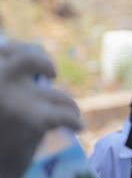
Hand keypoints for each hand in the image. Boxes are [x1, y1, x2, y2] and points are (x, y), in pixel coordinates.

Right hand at [0, 42, 80, 177]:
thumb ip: (7, 89)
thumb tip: (34, 78)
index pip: (4, 50)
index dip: (18, 51)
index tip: (21, 59)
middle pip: (30, 57)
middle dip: (43, 61)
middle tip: (52, 73)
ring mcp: (17, 98)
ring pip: (57, 95)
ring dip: (67, 105)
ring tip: (69, 115)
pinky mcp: (35, 119)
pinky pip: (65, 114)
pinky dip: (74, 120)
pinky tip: (78, 127)